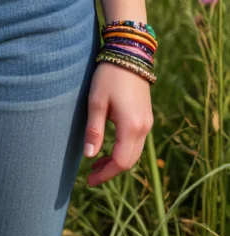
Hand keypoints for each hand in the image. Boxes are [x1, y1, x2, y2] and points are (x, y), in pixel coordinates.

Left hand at [83, 61, 152, 186]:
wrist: (129, 54)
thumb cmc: (109, 76)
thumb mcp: (96, 102)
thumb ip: (94, 130)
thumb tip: (89, 156)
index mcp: (131, 126)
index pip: (121, 162)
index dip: (105, 174)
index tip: (89, 180)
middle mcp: (144, 128)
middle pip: (130, 161)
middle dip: (111, 170)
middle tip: (90, 174)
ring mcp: (147, 122)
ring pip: (134, 152)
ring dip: (117, 160)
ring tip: (97, 163)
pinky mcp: (146, 116)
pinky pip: (137, 141)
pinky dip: (124, 149)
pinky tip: (110, 147)